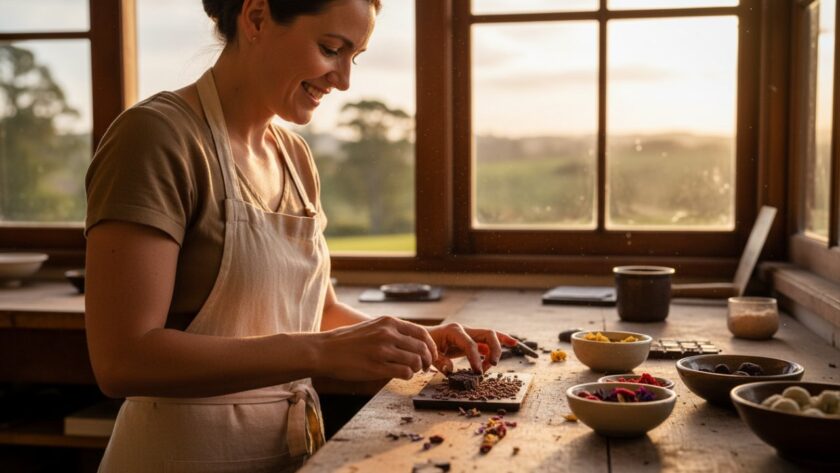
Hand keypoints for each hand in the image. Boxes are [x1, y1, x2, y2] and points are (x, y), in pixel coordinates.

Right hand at [316, 316, 437, 380]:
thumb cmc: (347, 341)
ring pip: (415, 361)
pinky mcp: (377, 367)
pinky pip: (404, 372)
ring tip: (412, 371)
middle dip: (427, 359)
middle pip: (421, 348)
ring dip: (417, 368)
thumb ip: (391, 330)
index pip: (421, 333)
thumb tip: (412, 340)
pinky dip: (408, 376)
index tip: (430, 354)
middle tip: (424, 366)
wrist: (325, 350)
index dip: (430, 346)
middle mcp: (388, 334)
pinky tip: (403, 375)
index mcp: (388, 322)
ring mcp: (383, 351)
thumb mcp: (372, 326)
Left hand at [426, 323, 516, 373]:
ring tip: (494, 364)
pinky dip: (502, 341)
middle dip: (494, 349)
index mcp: (454, 331)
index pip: (470, 344)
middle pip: (487, 334)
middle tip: (493, 365)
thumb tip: (451, 370)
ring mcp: (470, 333)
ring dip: (498, 348)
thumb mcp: (430, 355)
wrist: (424, 337)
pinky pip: (490, 339)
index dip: (476, 358)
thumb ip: (440, 362)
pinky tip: (514, 343)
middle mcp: (465, 329)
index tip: (478, 372)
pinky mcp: (473, 339)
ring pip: (491, 335)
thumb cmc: (427, 346)